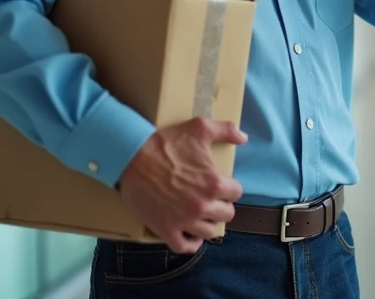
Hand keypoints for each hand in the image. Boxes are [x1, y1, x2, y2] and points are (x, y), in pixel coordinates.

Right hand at [117, 117, 246, 253]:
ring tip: (202, 215)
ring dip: (208, 223)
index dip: (230, 188)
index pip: (236, 193)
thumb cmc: (166, 143)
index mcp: (214, 183)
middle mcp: (202, 205)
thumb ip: (226, 130)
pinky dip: (190, 244)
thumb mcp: (199, 127)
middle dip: (221, 206)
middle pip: (226, 214)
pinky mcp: (165, 229)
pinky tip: (191, 236)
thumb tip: (243, 138)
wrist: (131, 157)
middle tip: (212, 199)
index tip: (222, 185)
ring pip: (209, 232)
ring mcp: (184, 220)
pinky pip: (184, 247)